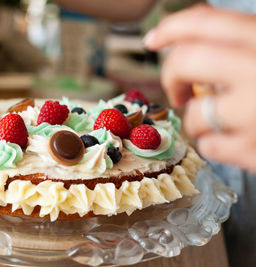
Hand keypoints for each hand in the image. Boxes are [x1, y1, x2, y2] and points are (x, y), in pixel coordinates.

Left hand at [144, 4, 255, 171]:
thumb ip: (248, 41)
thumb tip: (195, 36)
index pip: (205, 22)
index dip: (171, 28)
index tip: (153, 39)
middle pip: (185, 63)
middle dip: (172, 77)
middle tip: (180, 90)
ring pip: (195, 116)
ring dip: (200, 119)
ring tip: (224, 120)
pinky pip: (211, 147)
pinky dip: (217, 144)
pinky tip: (239, 140)